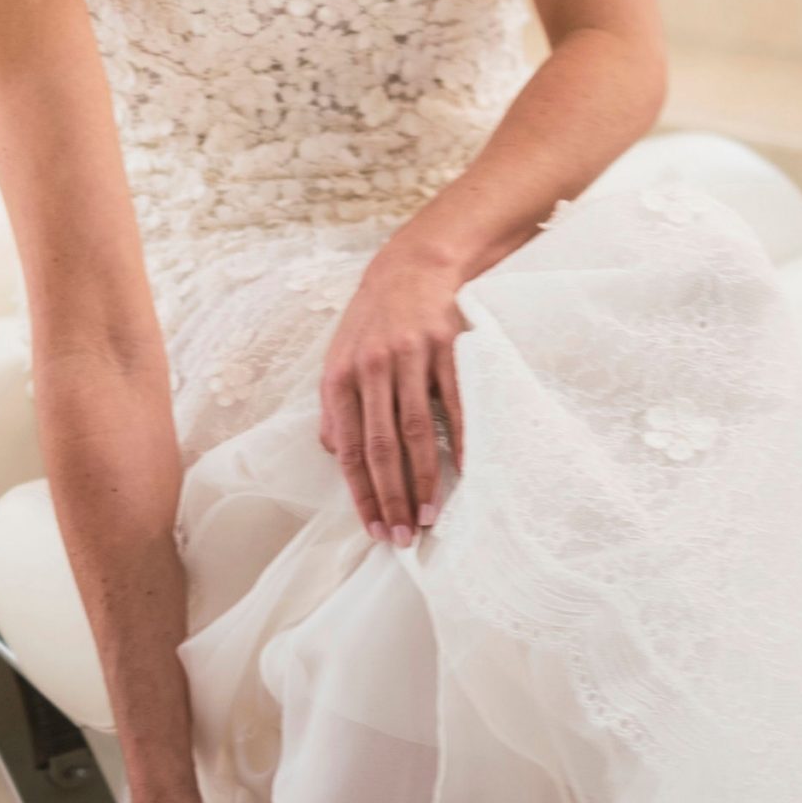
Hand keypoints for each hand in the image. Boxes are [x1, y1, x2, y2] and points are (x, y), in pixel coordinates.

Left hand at [318, 246, 465, 540]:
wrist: (414, 265)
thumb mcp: (341, 356)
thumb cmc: (375, 320)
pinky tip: (465, 474)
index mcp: (341, 377)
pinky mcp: (447, 348)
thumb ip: (336, 405)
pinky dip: (461, 442)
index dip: (361, 494)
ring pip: (416, 432)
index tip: (375, 528)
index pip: (349, 450)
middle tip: (404, 537)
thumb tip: (336, 453)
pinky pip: (457, 405)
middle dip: (392, 498)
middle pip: (382, 448)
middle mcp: (372, 369)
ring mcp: (411, 358)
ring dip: (424, 481)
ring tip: (431, 517)